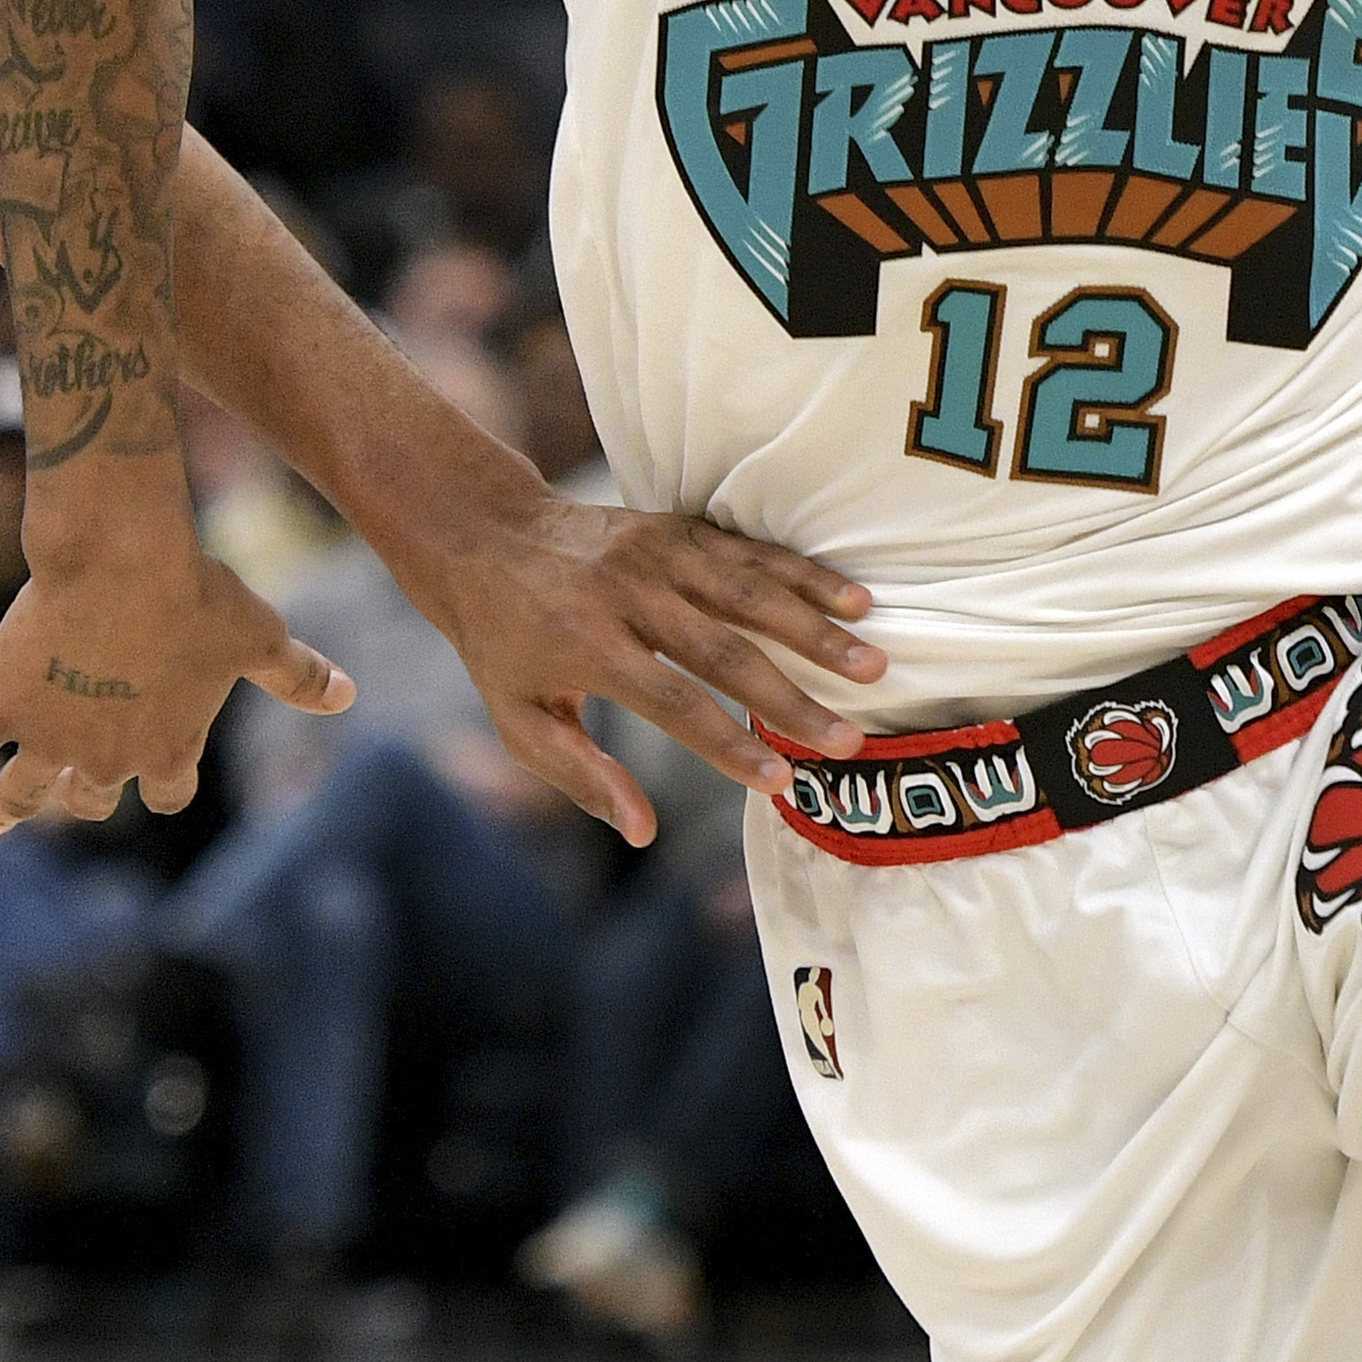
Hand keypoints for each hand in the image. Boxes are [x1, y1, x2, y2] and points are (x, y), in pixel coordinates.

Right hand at [0, 530, 348, 832]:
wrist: (123, 559)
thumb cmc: (198, 592)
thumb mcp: (261, 636)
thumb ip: (299, 675)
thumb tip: (349, 695)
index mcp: (170, 751)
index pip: (166, 791)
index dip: (160, 782)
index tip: (156, 777)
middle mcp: (106, 761)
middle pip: (90, 798)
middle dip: (82, 793)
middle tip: (70, 787)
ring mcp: (47, 742)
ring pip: (22, 798)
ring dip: (9, 810)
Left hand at [392, 489, 880, 847]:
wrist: (489, 536)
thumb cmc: (506, 645)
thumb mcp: (520, 720)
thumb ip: (581, 776)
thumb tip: (643, 832)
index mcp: (587, 646)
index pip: (672, 703)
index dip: (728, 745)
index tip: (781, 783)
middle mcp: (627, 595)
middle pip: (723, 650)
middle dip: (791, 698)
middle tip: (848, 739)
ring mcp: (657, 554)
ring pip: (748, 593)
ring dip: (815, 630)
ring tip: (872, 664)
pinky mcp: (678, 528)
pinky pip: (751, 552)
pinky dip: (805, 575)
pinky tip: (854, 598)